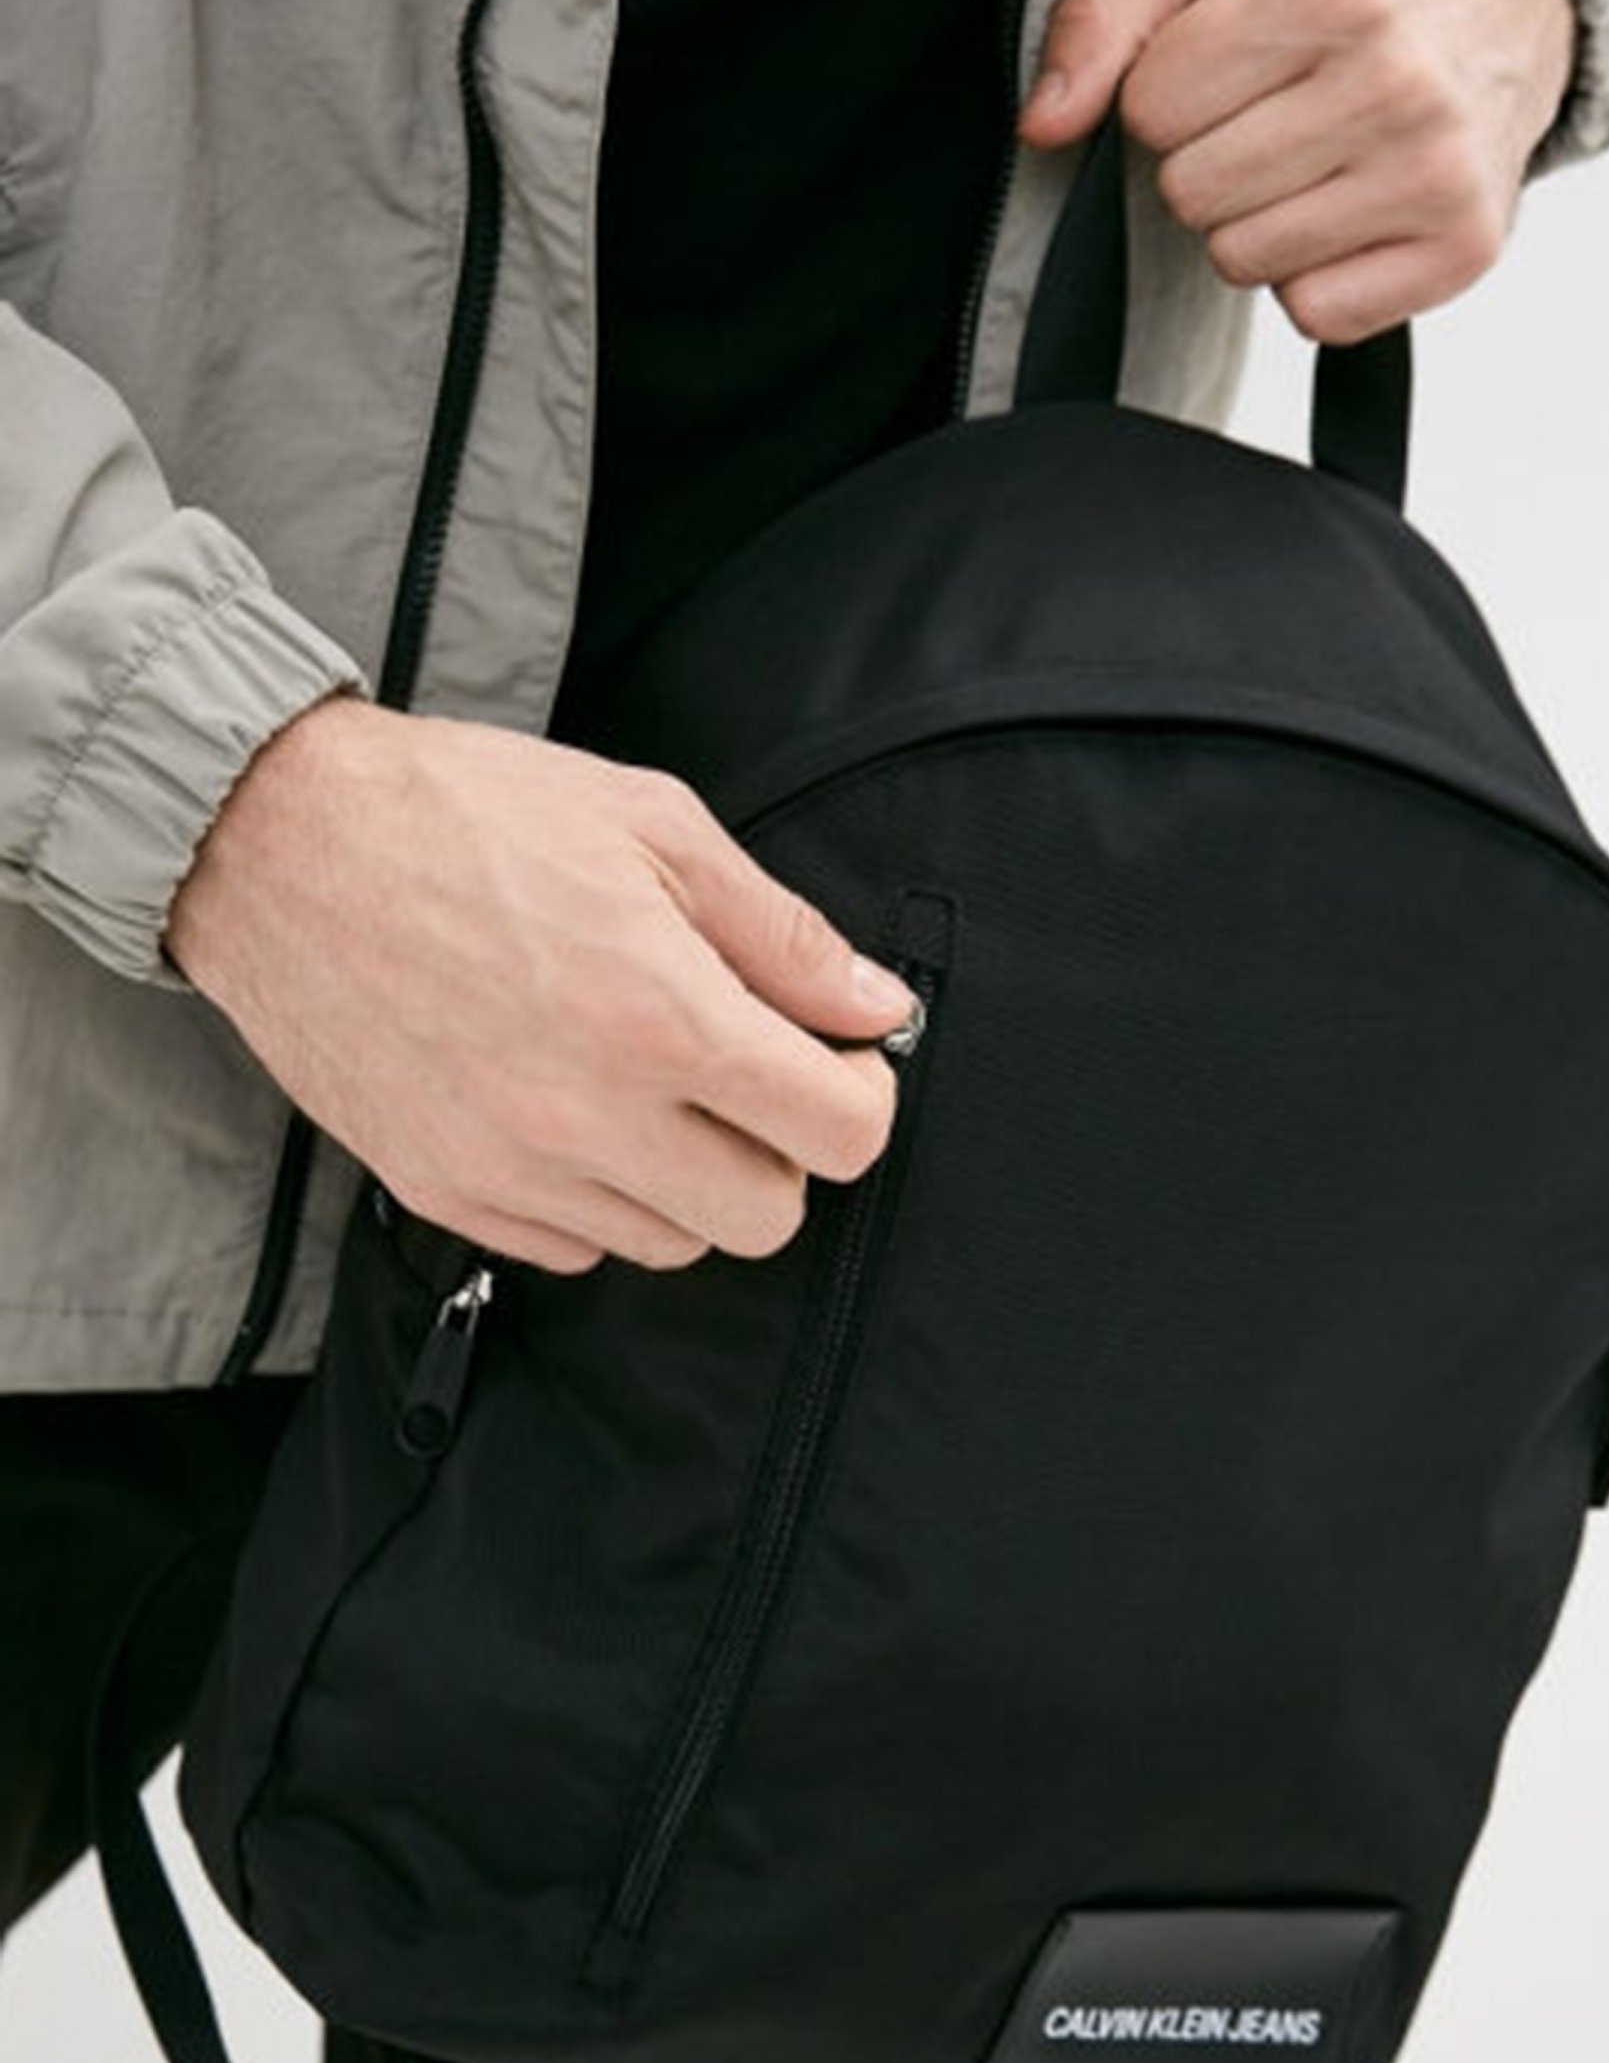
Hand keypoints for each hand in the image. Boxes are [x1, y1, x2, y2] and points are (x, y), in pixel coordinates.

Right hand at [163, 693, 921, 1273]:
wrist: (277, 842)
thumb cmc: (467, 814)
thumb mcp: (654, 826)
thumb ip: (782, 934)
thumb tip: (877, 1007)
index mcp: (664, 1018)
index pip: (839, 1138)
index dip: (860, 1096)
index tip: (836, 1060)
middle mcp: (591, 1115)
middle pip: (766, 1218)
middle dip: (781, 1151)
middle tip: (748, 1076)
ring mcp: (510, 1166)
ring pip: (672, 1243)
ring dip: (688, 1179)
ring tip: (648, 1083)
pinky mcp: (441, 1190)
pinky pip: (572, 1248)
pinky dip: (598, 1198)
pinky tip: (573, 1108)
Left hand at [1018, 0, 1576, 344]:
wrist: (1504, 1)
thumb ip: (1103, 15)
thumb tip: (1042, 125)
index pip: (1152, 107)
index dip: (1170, 95)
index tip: (1227, 68)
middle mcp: (1393, 83)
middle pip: (1192, 194)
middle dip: (1210, 162)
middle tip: (1271, 118)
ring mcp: (1434, 174)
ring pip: (1245, 261)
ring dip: (1257, 224)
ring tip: (1312, 161)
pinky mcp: (1459, 250)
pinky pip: (1315, 315)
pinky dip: (1315, 277)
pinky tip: (1351, 211)